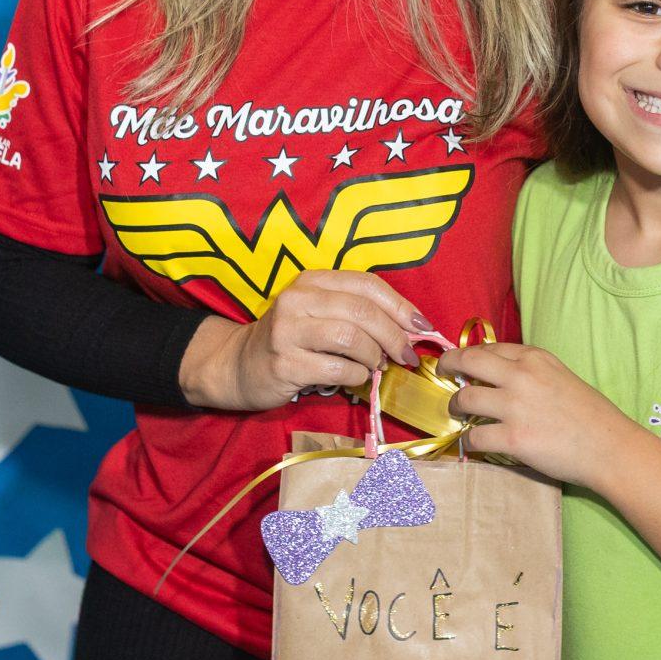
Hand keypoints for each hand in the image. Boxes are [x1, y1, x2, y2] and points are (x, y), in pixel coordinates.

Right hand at [179, 269, 432, 411]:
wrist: (238, 365)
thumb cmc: (291, 339)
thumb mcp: (320, 314)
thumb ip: (358, 314)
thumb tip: (412, 329)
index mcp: (311, 281)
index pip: (366, 284)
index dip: (400, 306)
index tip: (422, 327)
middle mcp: (297, 299)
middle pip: (362, 311)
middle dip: (394, 335)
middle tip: (406, 355)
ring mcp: (287, 331)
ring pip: (351, 339)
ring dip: (374, 357)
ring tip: (376, 366)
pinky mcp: (284, 364)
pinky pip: (338, 370)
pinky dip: (357, 377)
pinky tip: (355, 379)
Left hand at [436, 343, 644, 487]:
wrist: (609, 446)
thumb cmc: (590, 413)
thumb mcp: (559, 375)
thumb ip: (530, 371)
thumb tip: (499, 374)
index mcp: (534, 357)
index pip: (488, 348)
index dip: (469, 355)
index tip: (461, 362)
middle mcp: (520, 375)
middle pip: (467, 361)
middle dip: (448, 365)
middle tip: (442, 373)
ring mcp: (515, 407)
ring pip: (464, 399)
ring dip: (456, 406)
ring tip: (458, 412)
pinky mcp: (513, 438)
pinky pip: (475, 437)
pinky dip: (469, 441)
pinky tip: (473, 442)